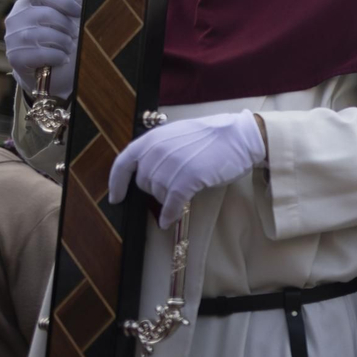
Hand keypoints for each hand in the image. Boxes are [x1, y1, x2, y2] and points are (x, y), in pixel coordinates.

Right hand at [4, 0, 84, 96]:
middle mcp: (14, 19)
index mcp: (25, 4)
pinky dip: (57, 56)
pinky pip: (40, 53)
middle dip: (66, 25)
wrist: (50, 71)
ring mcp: (12, 39)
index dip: (62, 1)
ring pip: (42, 35)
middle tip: (74, 34)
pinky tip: (62, 58)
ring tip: (69, 47)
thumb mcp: (69, 16)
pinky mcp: (15, 58)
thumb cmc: (60, 38)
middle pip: (44, 14)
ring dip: (63, 42)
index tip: (78, 12)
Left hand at [109, 110, 265, 227]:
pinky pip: (171, 203)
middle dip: (155, 190)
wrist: (240, 137)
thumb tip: (148, 173)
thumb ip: (159, 150)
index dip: (116, 183)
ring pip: (158, 194)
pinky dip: (169, 214)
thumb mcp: (178, 135)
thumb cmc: (213, 136)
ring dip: (167, 200)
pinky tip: (168, 221)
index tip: (116, 198)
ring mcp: (172, 165)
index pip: (123, 163)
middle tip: (173, 188)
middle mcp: (158, 151)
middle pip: (144, 183)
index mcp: (153, 138)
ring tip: (183, 194)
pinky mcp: (188, 179)